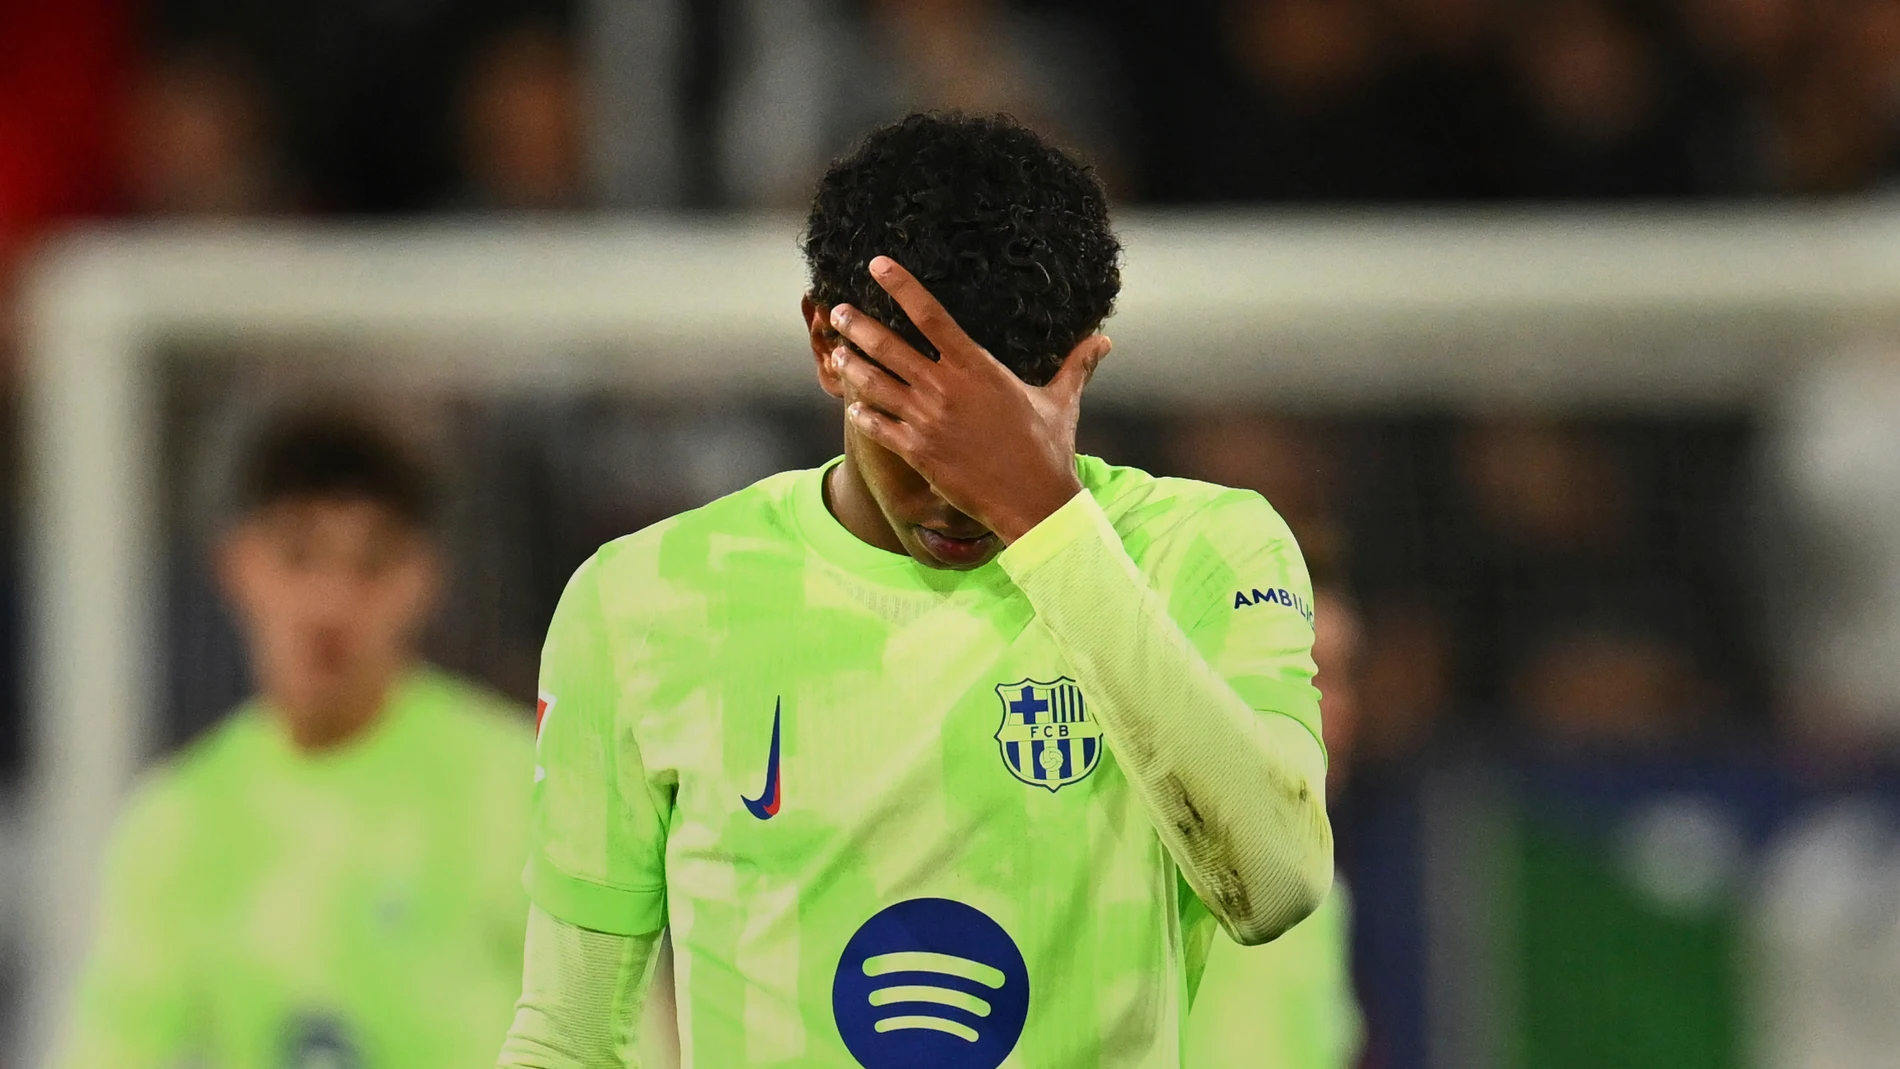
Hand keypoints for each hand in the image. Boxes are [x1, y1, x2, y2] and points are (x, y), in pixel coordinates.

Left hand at [827, 256, 1111, 542]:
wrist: (1033, 502)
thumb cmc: (1049, 449)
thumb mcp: (1062, 401)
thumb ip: (1076, 365)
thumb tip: (1105, 341)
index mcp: (977, 367)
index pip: (930, 314)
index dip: (900, 285)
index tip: (877, 264)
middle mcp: (946, 388)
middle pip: (889, 345)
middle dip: (858, 325)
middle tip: (838, 311)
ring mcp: (928, 420)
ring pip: (875, 384)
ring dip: (851, 365)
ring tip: (835, 353)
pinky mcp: (918, 453)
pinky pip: (879, 427)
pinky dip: (863, 415)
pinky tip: (853, 407)